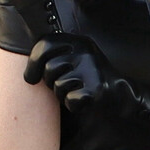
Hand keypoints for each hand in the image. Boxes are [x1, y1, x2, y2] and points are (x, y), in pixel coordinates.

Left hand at [24, 35, 149, 147]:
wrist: (122, 97)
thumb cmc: (91, 81)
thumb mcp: (74, 62)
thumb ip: (53, 59)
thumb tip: (26, 75)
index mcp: (79, 42)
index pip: (44, 45)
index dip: (32, 64)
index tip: (31, 78)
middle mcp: (86, 51)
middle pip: (49, 69)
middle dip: (52, 84)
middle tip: (67, 86)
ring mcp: (92, 69)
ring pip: (58, 87)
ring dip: (64, 96)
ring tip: (79, 92)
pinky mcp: (97, 88)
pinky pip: (70, 101)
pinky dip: (75, 106)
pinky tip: (86, 102)